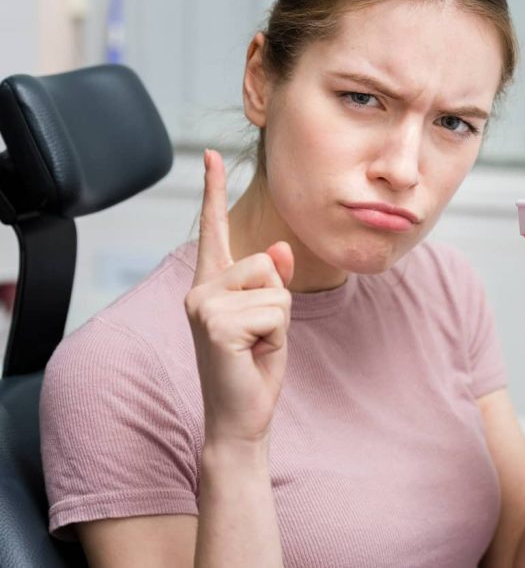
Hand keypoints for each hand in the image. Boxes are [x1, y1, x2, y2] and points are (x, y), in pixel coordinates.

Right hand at [184, 149, 294, 446]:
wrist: (241, 417)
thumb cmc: (254, 368)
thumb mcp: (272, 317)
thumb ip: (272, 281)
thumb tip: (278, 248)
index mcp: (211, 284)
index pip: (214, 229)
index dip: (212, 191)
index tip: (209, 154)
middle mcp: (199, 289)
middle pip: (265, 262)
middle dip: (278, 302)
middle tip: (257, 338)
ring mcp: (203, 304)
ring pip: (274, 286)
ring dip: (278, 321)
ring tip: (254, 346)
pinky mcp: (215, 322)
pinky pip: (276, 310)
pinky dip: (276, 336)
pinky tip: (251, 355)